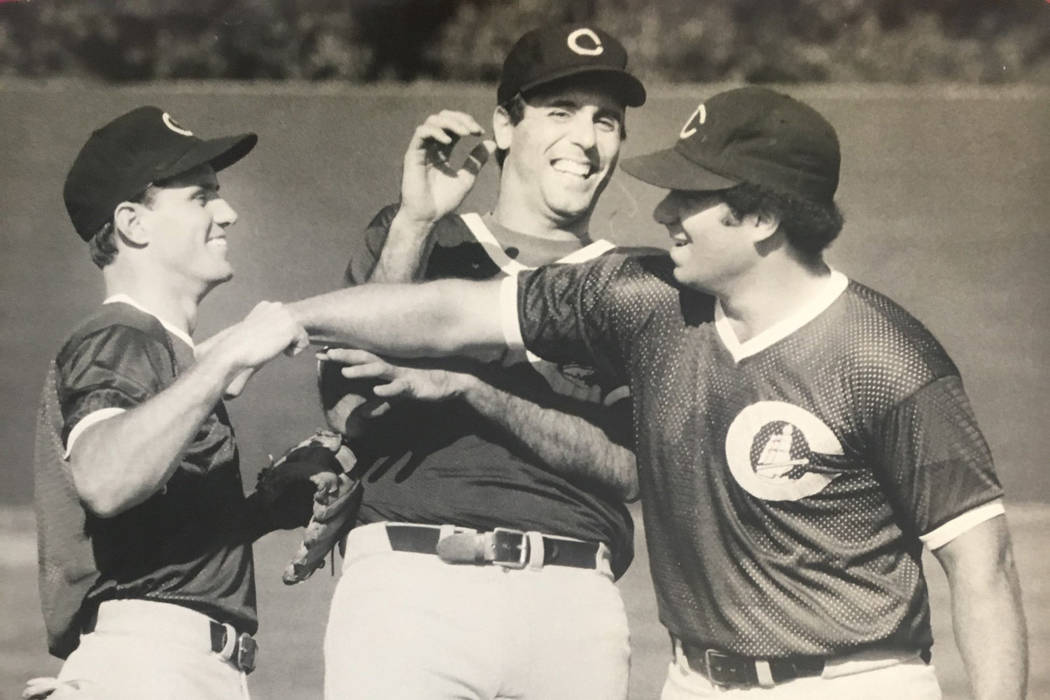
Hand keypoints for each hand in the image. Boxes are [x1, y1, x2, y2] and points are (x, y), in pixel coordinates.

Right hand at [200, 302, 307, 396]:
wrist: (233, 351)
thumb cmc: (242, 347)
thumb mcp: (257, 332)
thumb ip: (269, 327)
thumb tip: (280, 335)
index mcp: (266, 306)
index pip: (286, 324)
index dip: (278, 337)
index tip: (263, 341)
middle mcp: (277, 306)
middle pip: (296, 329)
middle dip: (286, 340)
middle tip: (267, 345)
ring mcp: (286, 315)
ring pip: (301, 336)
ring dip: (289, 346)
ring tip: (270, 346)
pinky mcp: (292, 327)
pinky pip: (304, 344)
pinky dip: (293, 352)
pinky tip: (275, 349)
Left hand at [319, 348, 468, 401]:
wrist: (453, 381)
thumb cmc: (424, 383)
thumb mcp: (398, 396)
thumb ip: (380, 404)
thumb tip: (363, 415)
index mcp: (386, 364)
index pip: (359, 357)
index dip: (341, 354)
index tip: (319, 352)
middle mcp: (392, 365)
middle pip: (364, 358)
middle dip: (344, 356)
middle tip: (323, 355)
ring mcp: (402, 374)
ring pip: (379, 370)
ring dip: (362, 371)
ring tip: (345, 373)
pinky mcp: (413, 386)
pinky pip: (399, 388)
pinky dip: (388, 389)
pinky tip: (377, 391)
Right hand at [398, 110, 496, 225]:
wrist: (428, 216)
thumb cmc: (444, 201)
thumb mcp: (467, 178)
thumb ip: (477, 160)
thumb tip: (491, 143)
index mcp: (442, 150)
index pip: (453, 126)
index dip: (467, 123)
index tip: (480, 132)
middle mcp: (431, 147)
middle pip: (442, 118)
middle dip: (460, 119)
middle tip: (474, 129)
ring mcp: (421, 149)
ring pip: (432, 121)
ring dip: (451, 122)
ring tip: (465, 133)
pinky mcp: (412, 154)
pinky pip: (421, 133)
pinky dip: (436, 132)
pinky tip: (449, 141)